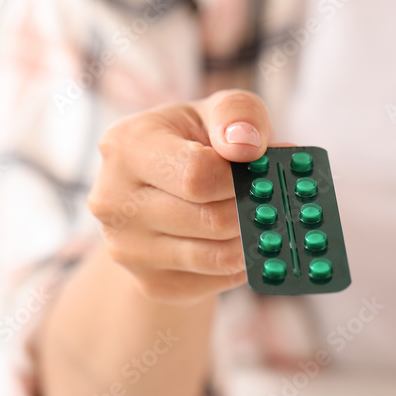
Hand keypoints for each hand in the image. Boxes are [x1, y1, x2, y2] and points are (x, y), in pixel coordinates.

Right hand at [88, 90, 272, 304]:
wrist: (163, 193)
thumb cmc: (196, 143)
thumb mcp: (217, 112)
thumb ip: (237, 115)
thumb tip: (248, 146)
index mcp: (126, 148)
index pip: (197, 175)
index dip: (242, 178)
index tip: (265, 173)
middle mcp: (114, 201)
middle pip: (210, 220)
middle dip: (253, 211)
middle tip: (280, 202)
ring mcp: (127, 249)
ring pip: (216, 256)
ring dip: (254, 240)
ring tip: (271, 221)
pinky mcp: (150, 283)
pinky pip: (215, 281)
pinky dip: (243, 264)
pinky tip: (247, 244)